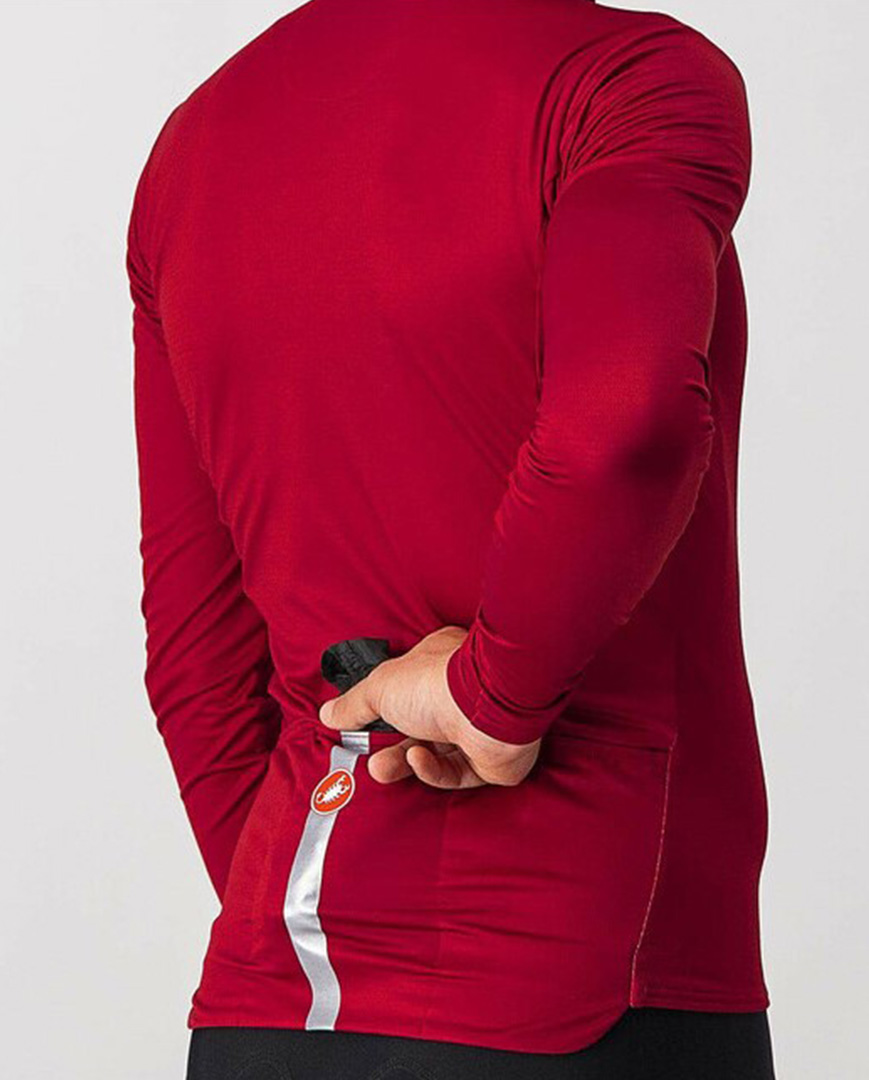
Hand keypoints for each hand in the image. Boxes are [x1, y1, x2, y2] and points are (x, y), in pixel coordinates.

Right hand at [318, 626, 540, 788]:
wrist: (489, 704)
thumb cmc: (438, 682)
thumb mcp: (379, 687)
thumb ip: (354, 704)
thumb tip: (328, 714)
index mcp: (438, 664)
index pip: (407, 689)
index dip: (384, 709)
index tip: (361, 726)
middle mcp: (462, 695)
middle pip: (419, 728)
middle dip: (390, 747)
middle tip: (368, 759)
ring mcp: (480, 727)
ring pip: (437, 753)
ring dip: (406, 763)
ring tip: (382, 769)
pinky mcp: (492, 760)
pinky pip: (458, 772)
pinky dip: (434, 769)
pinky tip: (420, 759)